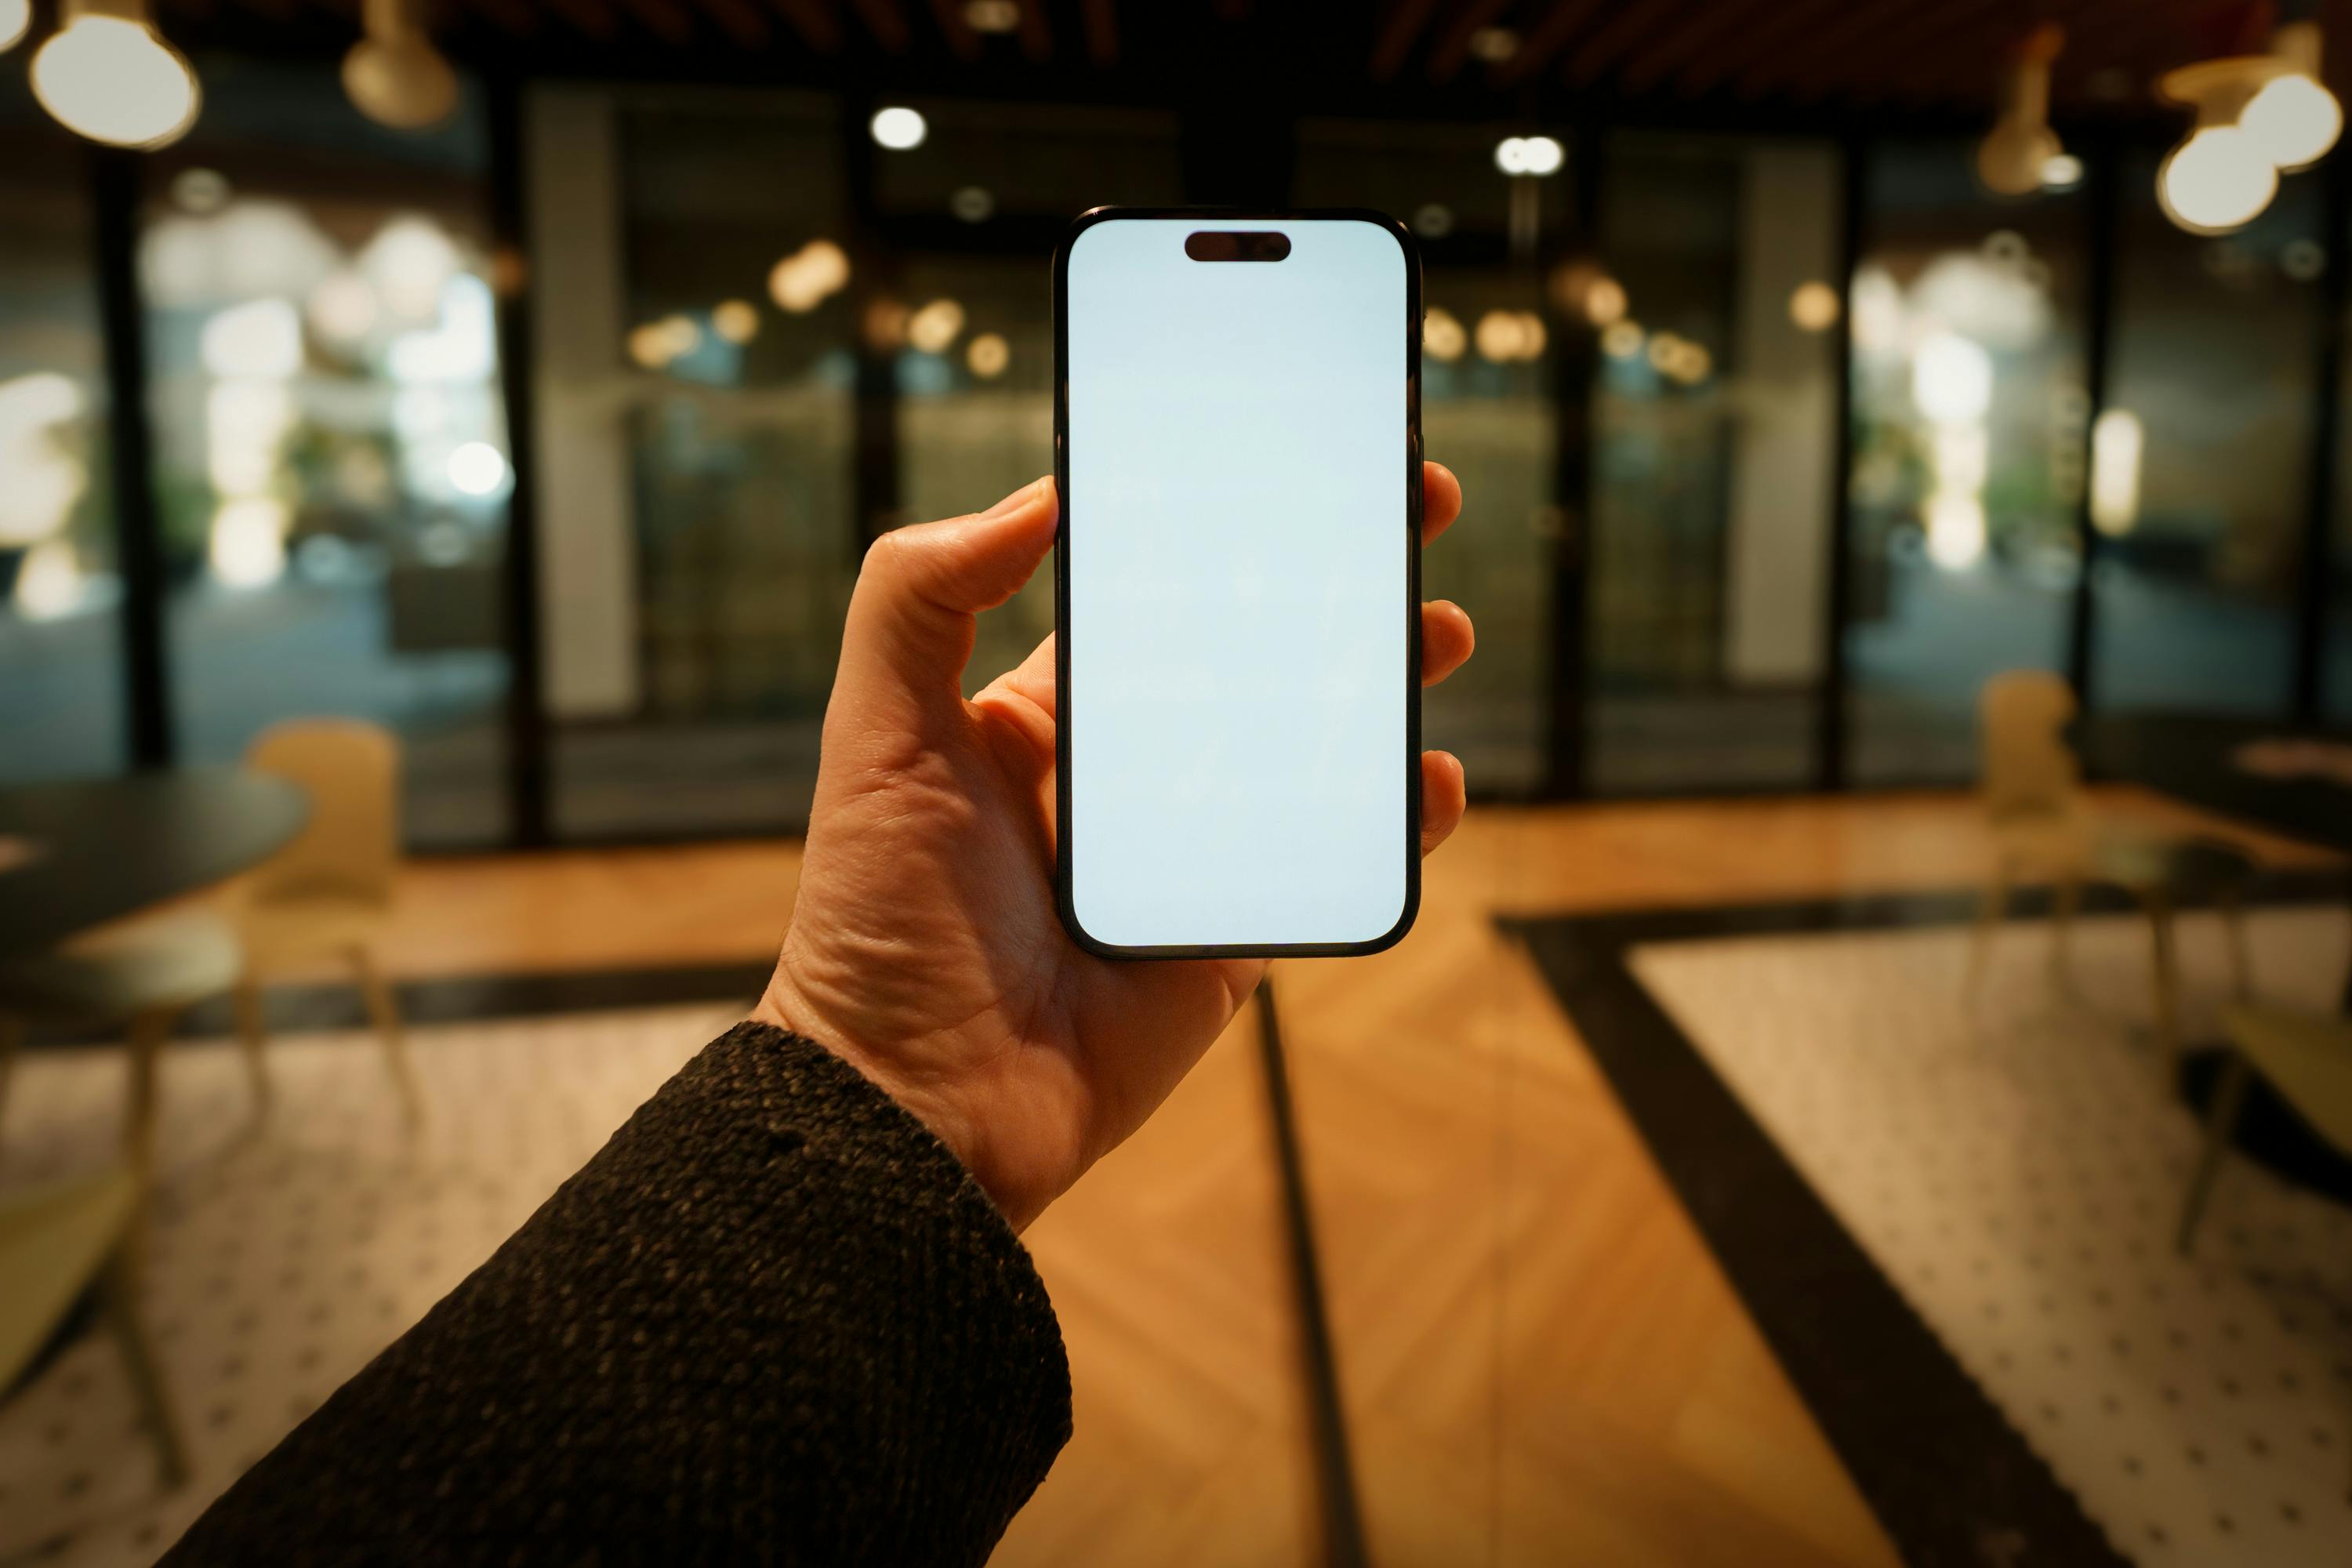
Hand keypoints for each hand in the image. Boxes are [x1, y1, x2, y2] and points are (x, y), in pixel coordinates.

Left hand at [753, 466, 1475, 1226]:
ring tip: (1438, 631)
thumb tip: (1036, 495)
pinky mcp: (1240, 935)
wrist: (919, 1103)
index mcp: (1049, 711)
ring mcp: (1193, 854)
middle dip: (1335, 588)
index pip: (1158, 593)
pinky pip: (1336, 863)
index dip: (1228, 527)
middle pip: (1259, 657)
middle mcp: (1130, 773)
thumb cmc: (879, 915)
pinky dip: (1396, 819)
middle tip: (1408, 516)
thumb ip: (921, 597)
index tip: (1292, 460)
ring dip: (1384, 684)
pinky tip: (1425, 778)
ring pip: (1314, 748)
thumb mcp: (875, 732)